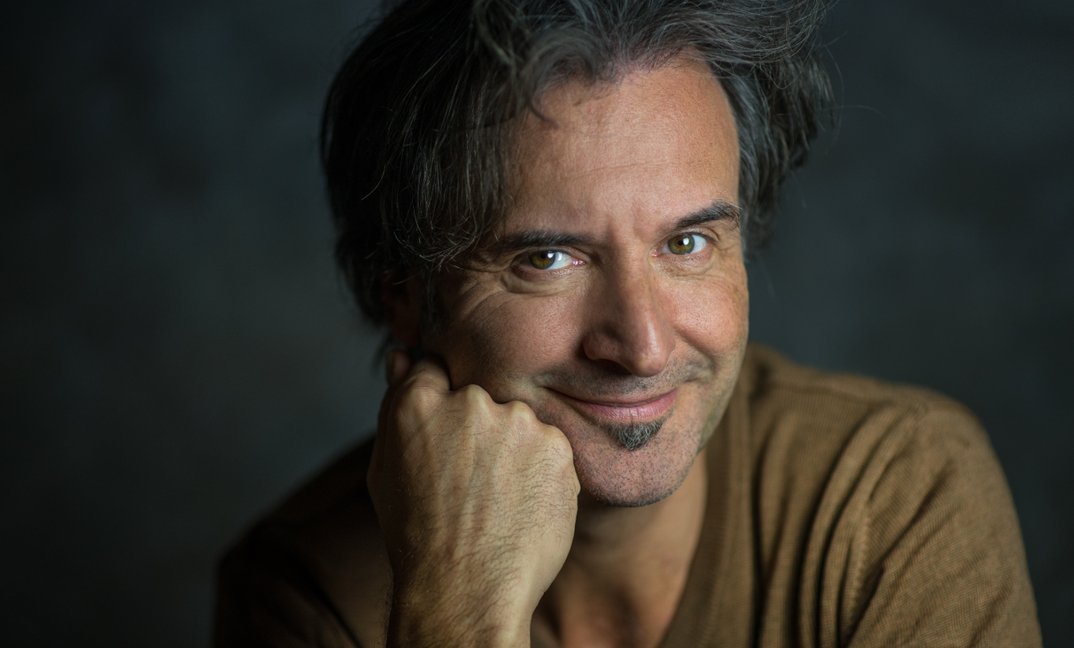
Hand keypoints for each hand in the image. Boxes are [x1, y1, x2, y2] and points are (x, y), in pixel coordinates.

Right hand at [368, 350, 579, 646]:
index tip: (448, 436)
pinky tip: (523, 506)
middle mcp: (470, 401)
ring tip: (498, 500)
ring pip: (519, 423)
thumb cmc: (418, 535)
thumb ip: (397, 405)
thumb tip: (403, 355)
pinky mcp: (557, 447)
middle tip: (473, 482)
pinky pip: (550, 449)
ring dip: (514, 449)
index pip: (435, 370)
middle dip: (480, 430)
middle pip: (481, 398)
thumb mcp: (387, 468)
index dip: (442, 405)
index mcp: (419, 402)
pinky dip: (542, 472)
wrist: (467, 590)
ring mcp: (518, 422)